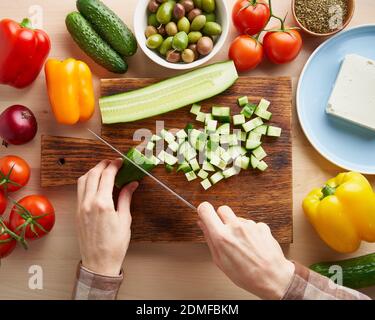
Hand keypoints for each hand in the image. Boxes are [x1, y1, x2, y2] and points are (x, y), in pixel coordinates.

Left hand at [76, 159, 137, 276]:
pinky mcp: (77, 213)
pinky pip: (79, 191)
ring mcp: (80, 207)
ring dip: (92, 172)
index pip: (106, 176)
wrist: (99, 262)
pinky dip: (86, 182)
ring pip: (82, 181)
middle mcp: (88, 203)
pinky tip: (95, 184)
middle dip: (102, 165)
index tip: (120, 162)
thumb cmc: (114, 245)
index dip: (114, 165)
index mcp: (102, 204)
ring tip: (102, 170)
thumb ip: (126, 198)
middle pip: (92, 175)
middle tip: (112, 162)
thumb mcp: (124, 219)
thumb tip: (131, 184)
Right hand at [197, 202, 294, 299]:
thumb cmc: (247, 275)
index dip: (203, 210)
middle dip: (221, 217)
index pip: (206, 209)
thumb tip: (203, 225)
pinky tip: (252, 244)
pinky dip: (251, 232)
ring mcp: (250, 225)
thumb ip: (210, 239)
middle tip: (224, 230)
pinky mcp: (261, 226)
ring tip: (242, 244)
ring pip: (238, 218)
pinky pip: (251, 224)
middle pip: (222, 209)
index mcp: (222, 236)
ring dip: (237, 226)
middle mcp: (235, 227)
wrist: (273, 278)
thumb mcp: (220, 261)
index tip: (205, 214)